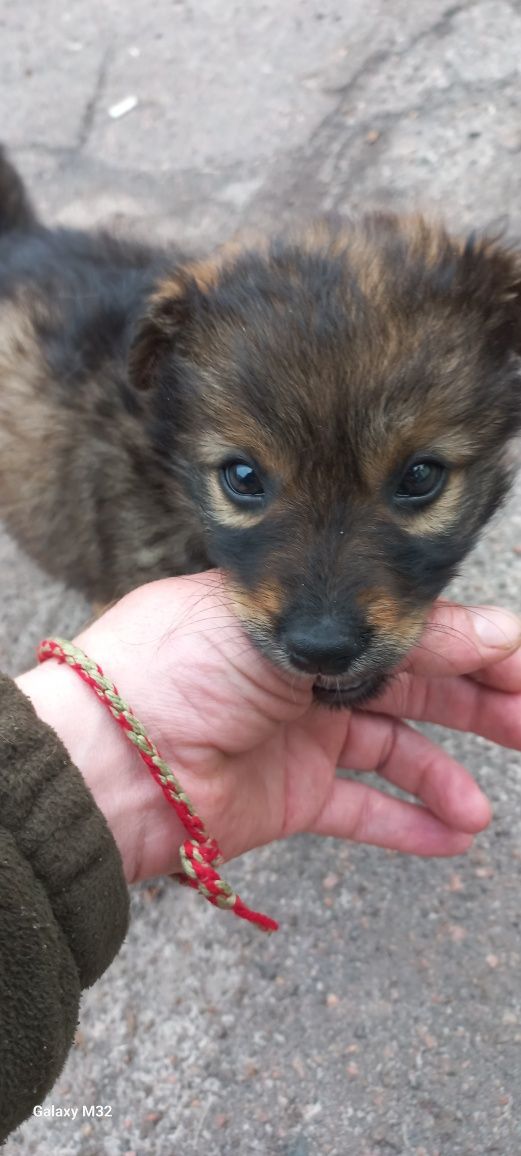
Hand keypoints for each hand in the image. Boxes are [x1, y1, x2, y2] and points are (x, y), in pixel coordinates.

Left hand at [16, 574, 520, 883]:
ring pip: (396, 751)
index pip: (411, 625)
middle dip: (479, 705)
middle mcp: (311, 671)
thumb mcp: (300, 629)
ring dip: (446, 777)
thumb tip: (492, 630)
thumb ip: (399, 634)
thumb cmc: (182, 666)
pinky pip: (362, 809)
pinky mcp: (291, 795)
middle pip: (416, 686)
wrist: (108, 755)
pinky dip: (406, 824)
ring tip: (484, 809)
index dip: (475, 645)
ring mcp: (302, 735)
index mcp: (311, 615)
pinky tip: (452, 837)